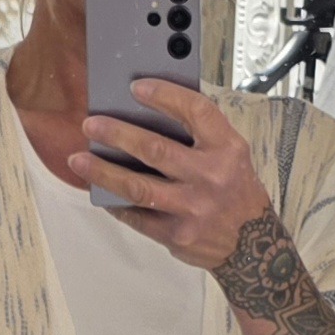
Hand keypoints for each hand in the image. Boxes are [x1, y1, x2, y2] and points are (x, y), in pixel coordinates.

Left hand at [68, 79, 270, 270]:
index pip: (195, 111)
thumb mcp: (232, 156)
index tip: (136, 87)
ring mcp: (193, 208)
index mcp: (227, 149)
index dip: (164, 95)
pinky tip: (99, 191)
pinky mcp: (177, 234)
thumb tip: (151, 111)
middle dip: (117, 134)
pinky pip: (137, 216)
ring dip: (103, 171)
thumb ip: (201, 134)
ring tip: (79, 160)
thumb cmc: (237, 193)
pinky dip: (116, 203)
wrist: (255, 247)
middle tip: (91, 124)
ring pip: (138, 187)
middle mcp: (211, 177)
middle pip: (155, 149)